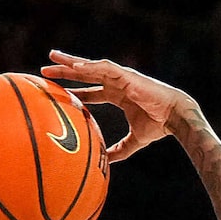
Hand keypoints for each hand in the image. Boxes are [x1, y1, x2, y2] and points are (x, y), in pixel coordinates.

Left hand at [39, 52, 190, 161]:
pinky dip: (90, 66)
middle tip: (45, 69)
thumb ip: (120, 150)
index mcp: (118, 95)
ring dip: (72, 62)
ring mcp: (121, 77)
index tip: (57, 90)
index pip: (90, 90)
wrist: (175, 117)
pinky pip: (104, 68)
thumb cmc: (158, 127)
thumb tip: (106, 162)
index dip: (74, 89)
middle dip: (66, 71)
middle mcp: (117, 83)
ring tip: (53, 57)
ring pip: (91, 66)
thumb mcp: (134, 142)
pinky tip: (76, 67)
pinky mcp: (127, 75)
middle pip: (86, 74)